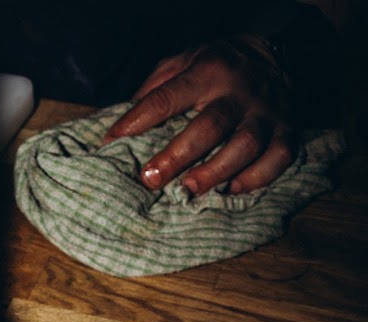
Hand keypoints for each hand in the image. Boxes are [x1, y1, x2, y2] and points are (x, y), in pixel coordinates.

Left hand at [105, 37, 297, 195]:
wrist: (278, 53)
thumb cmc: (218, 66)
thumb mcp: (184, 62)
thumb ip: (155, 89)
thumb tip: (124, 126)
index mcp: (208, 70)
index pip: (167, 97)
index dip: (138, 121)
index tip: (112, 143)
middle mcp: (239, 91)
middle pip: (209, 126)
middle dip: (178, 155)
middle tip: (150, 179)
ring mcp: (267, 113)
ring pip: (245, 145)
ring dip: (215, 171)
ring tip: (188, 190)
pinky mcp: (288, 131)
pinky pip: (278, 158)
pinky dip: (256, 178)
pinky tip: (232, 190)